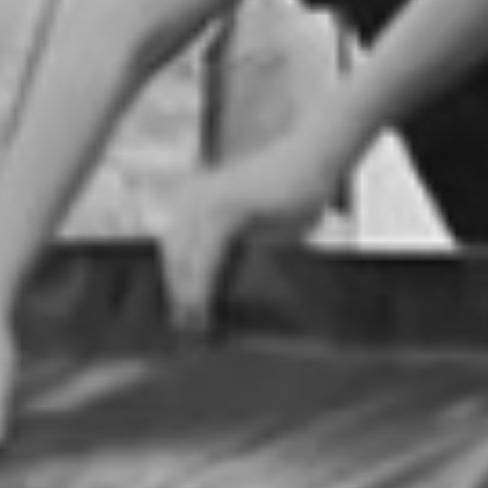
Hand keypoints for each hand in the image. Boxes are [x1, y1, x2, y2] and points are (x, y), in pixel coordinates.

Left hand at [158, 126, 349, 324]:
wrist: (314, 157)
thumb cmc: (291, 192)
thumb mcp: (255, 224)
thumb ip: (237, 247)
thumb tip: (228, 288)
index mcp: (192, 199)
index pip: (173, 251)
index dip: (176, 285)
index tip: (182, 316)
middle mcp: (190, 198)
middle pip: (173, 259)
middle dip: (178, 296)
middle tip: (188, 331)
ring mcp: (205, 201)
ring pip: (185, 260)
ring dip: (187, 297)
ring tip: (196, 328)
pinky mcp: (226, 208)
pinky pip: (207, 256)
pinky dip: (203, 285)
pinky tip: (205, 308)